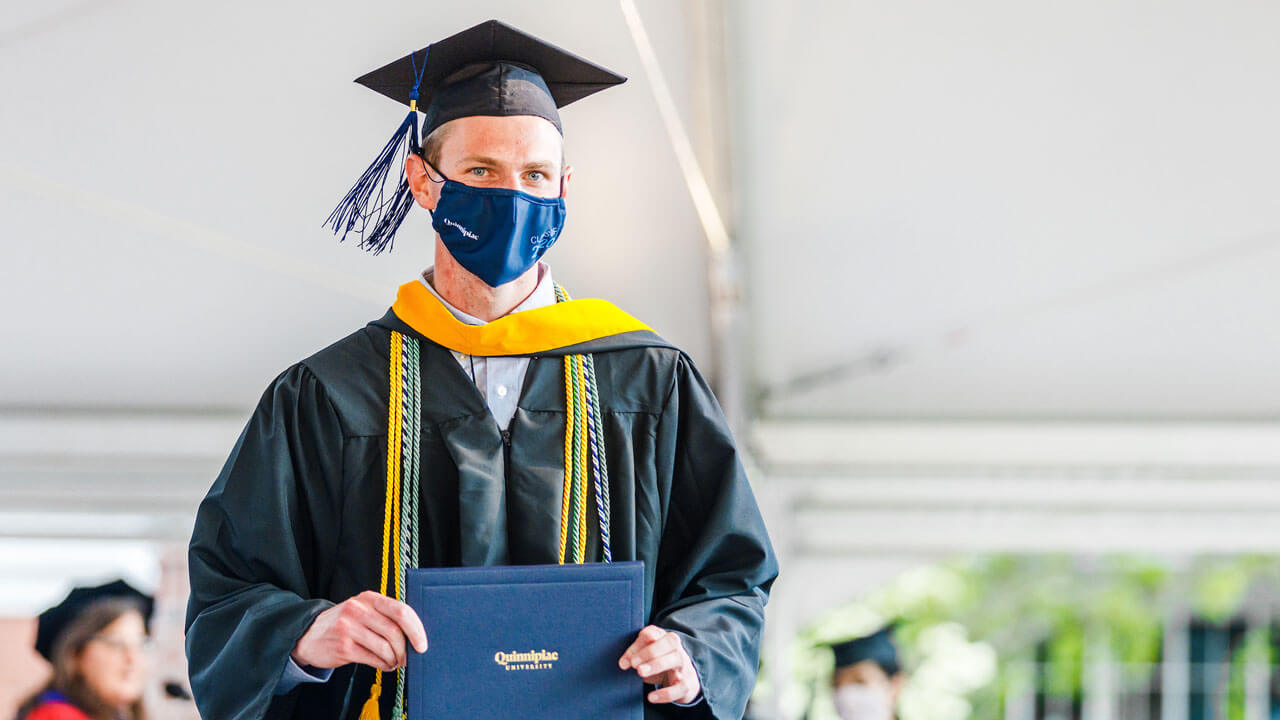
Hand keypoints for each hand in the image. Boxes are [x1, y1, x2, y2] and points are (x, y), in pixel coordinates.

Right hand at [291, 590, 427, 671]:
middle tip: (407, 659)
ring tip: (393, 662)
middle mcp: (358, 610)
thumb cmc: (344, 624)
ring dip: (394, 659)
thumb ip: (384, 616)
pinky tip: (384, 665)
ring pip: (385, 647)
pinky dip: (383, 665)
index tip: (422, 644)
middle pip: (394, 631)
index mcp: (368, 598)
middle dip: (405, 649)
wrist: (309, 635)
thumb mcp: (362, 611)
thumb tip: (414, 635)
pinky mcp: (343, 647)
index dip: (416, 629)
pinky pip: (373, 658)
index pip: (401, 611)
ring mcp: (349, 628)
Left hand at [618, 625, 699, 704]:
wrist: (683, 680)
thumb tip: (623, 663)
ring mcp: (684, 665)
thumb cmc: (660, 663)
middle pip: (670, 641)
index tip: (626, 660)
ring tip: (640, 672)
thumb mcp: (647, 657)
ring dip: (657, 664)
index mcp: (665, 638)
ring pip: (676, 659)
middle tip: (634, 664)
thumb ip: (634, 655)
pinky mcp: (687, 684)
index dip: (637, 645)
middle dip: (650, 651)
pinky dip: (666, 693)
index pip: (652, 633)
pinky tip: (651, 697)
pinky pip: (680, 687)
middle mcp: (677, 649)